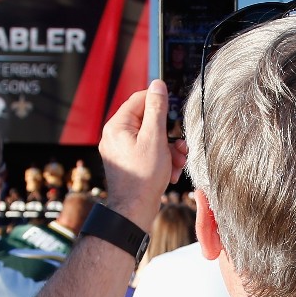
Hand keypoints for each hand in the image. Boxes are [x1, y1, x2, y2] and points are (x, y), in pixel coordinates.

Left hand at [100, 79, 186, 230]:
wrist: (133, 211)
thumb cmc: (143, 177)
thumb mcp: (155, 138)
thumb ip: (156, 110)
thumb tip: (157, 85)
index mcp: (118, 126)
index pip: (139, 100)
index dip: (160, 103)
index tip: (175, 112)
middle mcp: (116, 136)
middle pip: (148, 121)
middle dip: (168, 134)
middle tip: (180, 146)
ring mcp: (121, 150)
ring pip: (151, 139)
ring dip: (168, 149)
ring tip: (177, 162)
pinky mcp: (128, 163)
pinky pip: (148, 152)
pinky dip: (161, 159)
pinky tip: (171, 172)